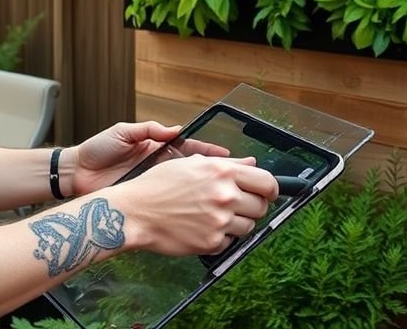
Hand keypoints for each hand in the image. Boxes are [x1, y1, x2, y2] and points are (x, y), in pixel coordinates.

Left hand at [67, 121, 229, 195]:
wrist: (77, 175)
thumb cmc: (97, 151)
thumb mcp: (122, 133)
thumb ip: (147, 130)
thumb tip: (174, 129)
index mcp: (157, 148)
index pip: (190, 148)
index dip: (210, 152)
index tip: (230, 156)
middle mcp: (160, 166)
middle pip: (194, 169)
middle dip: (216, 173)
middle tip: (240, 177)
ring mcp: (155, 183)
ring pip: (186, 187)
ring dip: (205, 190)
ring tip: (228, 195)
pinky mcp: (146, 198)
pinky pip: (169, 201)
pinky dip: (185, 205)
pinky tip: (201, 210)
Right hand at [109, 154, 278, 255]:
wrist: (134, 212)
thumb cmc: (158, 185)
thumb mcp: (192, 163)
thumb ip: (226, 164)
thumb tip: (251, 163)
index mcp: (222, 172)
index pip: (267, 182)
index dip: (271, 188)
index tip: (268, 192)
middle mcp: (225, 195)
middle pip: (262, 206)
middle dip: (253, 206)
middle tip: (237, 205)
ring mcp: (219, 221)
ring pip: (249, 226)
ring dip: (238, 223)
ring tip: (216, 217)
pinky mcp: (211, 243)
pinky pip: (230, 242)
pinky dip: (221, 237)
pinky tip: (203, 228)